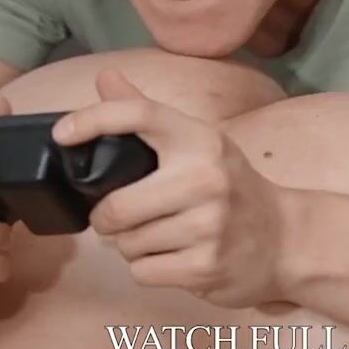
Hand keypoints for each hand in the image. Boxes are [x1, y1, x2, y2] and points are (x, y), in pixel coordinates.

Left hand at [53, 69, 290, 308]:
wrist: (286, 239)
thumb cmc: (232, 187)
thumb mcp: (199, 143)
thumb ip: (148, 115)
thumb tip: (106, 77)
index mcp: (200, 140)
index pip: (140, 115)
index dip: (93, 120)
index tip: (62, 134)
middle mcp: (206, 178)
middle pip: (117, 206)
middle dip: (107, 218)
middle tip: (120, 218)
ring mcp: (208, 226)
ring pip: (127, 245)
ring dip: (131, 245)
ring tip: (160, 236)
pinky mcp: (206, 267)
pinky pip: (142, 272)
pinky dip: (148, 268)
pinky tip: (173, 258)